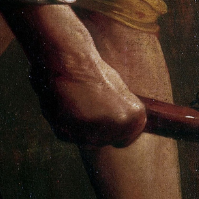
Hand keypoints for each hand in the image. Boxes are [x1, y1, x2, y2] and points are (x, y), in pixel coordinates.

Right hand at [0, 1, 147, 146]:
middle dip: (94, 127)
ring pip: (84, 138)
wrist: (69, 59)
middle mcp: (118, 127)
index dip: (112, 128)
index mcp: (135, 117)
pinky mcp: (70, 132)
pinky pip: (67, 135)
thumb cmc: (93, 72)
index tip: (102, 114)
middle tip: (85, 103)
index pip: (126, 138)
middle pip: (104, 140)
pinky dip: (62, 123)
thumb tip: (115, 129)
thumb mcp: (119, 94)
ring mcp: (94, 131)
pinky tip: (63, 104)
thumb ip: (120, 115)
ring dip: (77, 125)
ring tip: (74, 101)